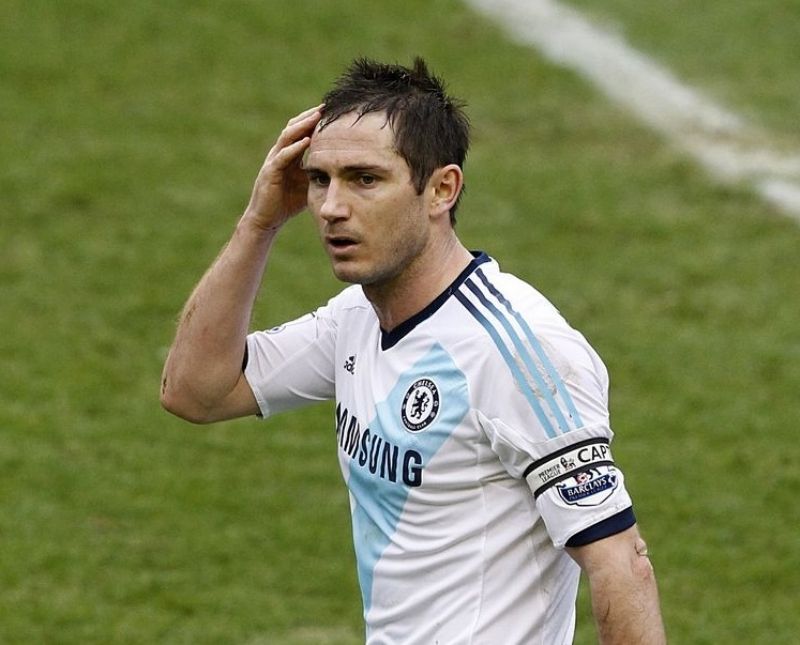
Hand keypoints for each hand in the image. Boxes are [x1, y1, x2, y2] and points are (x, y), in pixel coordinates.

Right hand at [244, 104, 322, 231]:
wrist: (267, 219)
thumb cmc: (287, 202)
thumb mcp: (308, 184)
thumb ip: (319, 173)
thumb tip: (342, 170)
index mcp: (289, 155)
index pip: (302, 131)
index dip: (314, 120)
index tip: (332, 112)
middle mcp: (280, 153)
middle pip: (293, 127)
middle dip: (309, 116)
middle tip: (326, 106)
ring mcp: (273, 161)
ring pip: (287, 137)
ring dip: (302, 125)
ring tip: (317, 116)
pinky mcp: (270, 172)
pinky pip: (282, 156)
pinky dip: (294, 147)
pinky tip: (306, 140)